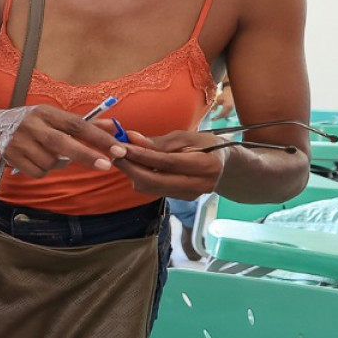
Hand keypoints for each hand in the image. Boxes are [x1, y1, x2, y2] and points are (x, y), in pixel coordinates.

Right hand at [0, 105, 125, 176]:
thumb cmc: (34, 122)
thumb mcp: (56, 117)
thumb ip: (85, 124)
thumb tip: (113, 127)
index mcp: (46, 112)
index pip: (77, 124)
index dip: (98, 137)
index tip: (117, 148)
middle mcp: (32, 124)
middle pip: (62, 143)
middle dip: (86, 155)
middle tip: (107, 166)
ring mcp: (19, 141)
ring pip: (51, 162)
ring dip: (58, 164)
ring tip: (51, 154)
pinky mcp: (11, 156)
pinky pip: (38, 172)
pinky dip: (43, 170)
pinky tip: (37, 160)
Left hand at [110, 129, 228, 197]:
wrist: (224, 165)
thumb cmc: (205, 145)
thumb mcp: (187, 137)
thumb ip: (159, 142)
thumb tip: (131, 138)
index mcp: (206, 165)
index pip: (166, 162)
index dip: (141, 155)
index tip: (120, 146)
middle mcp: (200, 184)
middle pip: (156, 181)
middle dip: (131, 168)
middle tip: (114, 154)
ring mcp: (191, 195)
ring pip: (152, 189)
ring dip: (133, 174)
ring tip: (123, 158)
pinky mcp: (182, 200)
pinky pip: (155, 191)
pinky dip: (142, 179)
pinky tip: (136, 166)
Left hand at [209, 83, 235, 119]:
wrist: (231, 90)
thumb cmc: (225, 94)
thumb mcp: (218, 99)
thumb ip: (215, 106)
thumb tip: (212, 111)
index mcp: (227, 106)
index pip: (221, 114)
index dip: (216, 118)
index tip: (212, 119)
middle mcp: (231, 108)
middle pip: (224, 115)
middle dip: (219, 117)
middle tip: (213, 118)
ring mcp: (232, 108)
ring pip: (226, 114)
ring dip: (221, 116)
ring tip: (216, 116)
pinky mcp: (233, 107)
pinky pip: (228, 112)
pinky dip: (224, 113)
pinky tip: (221, 113)